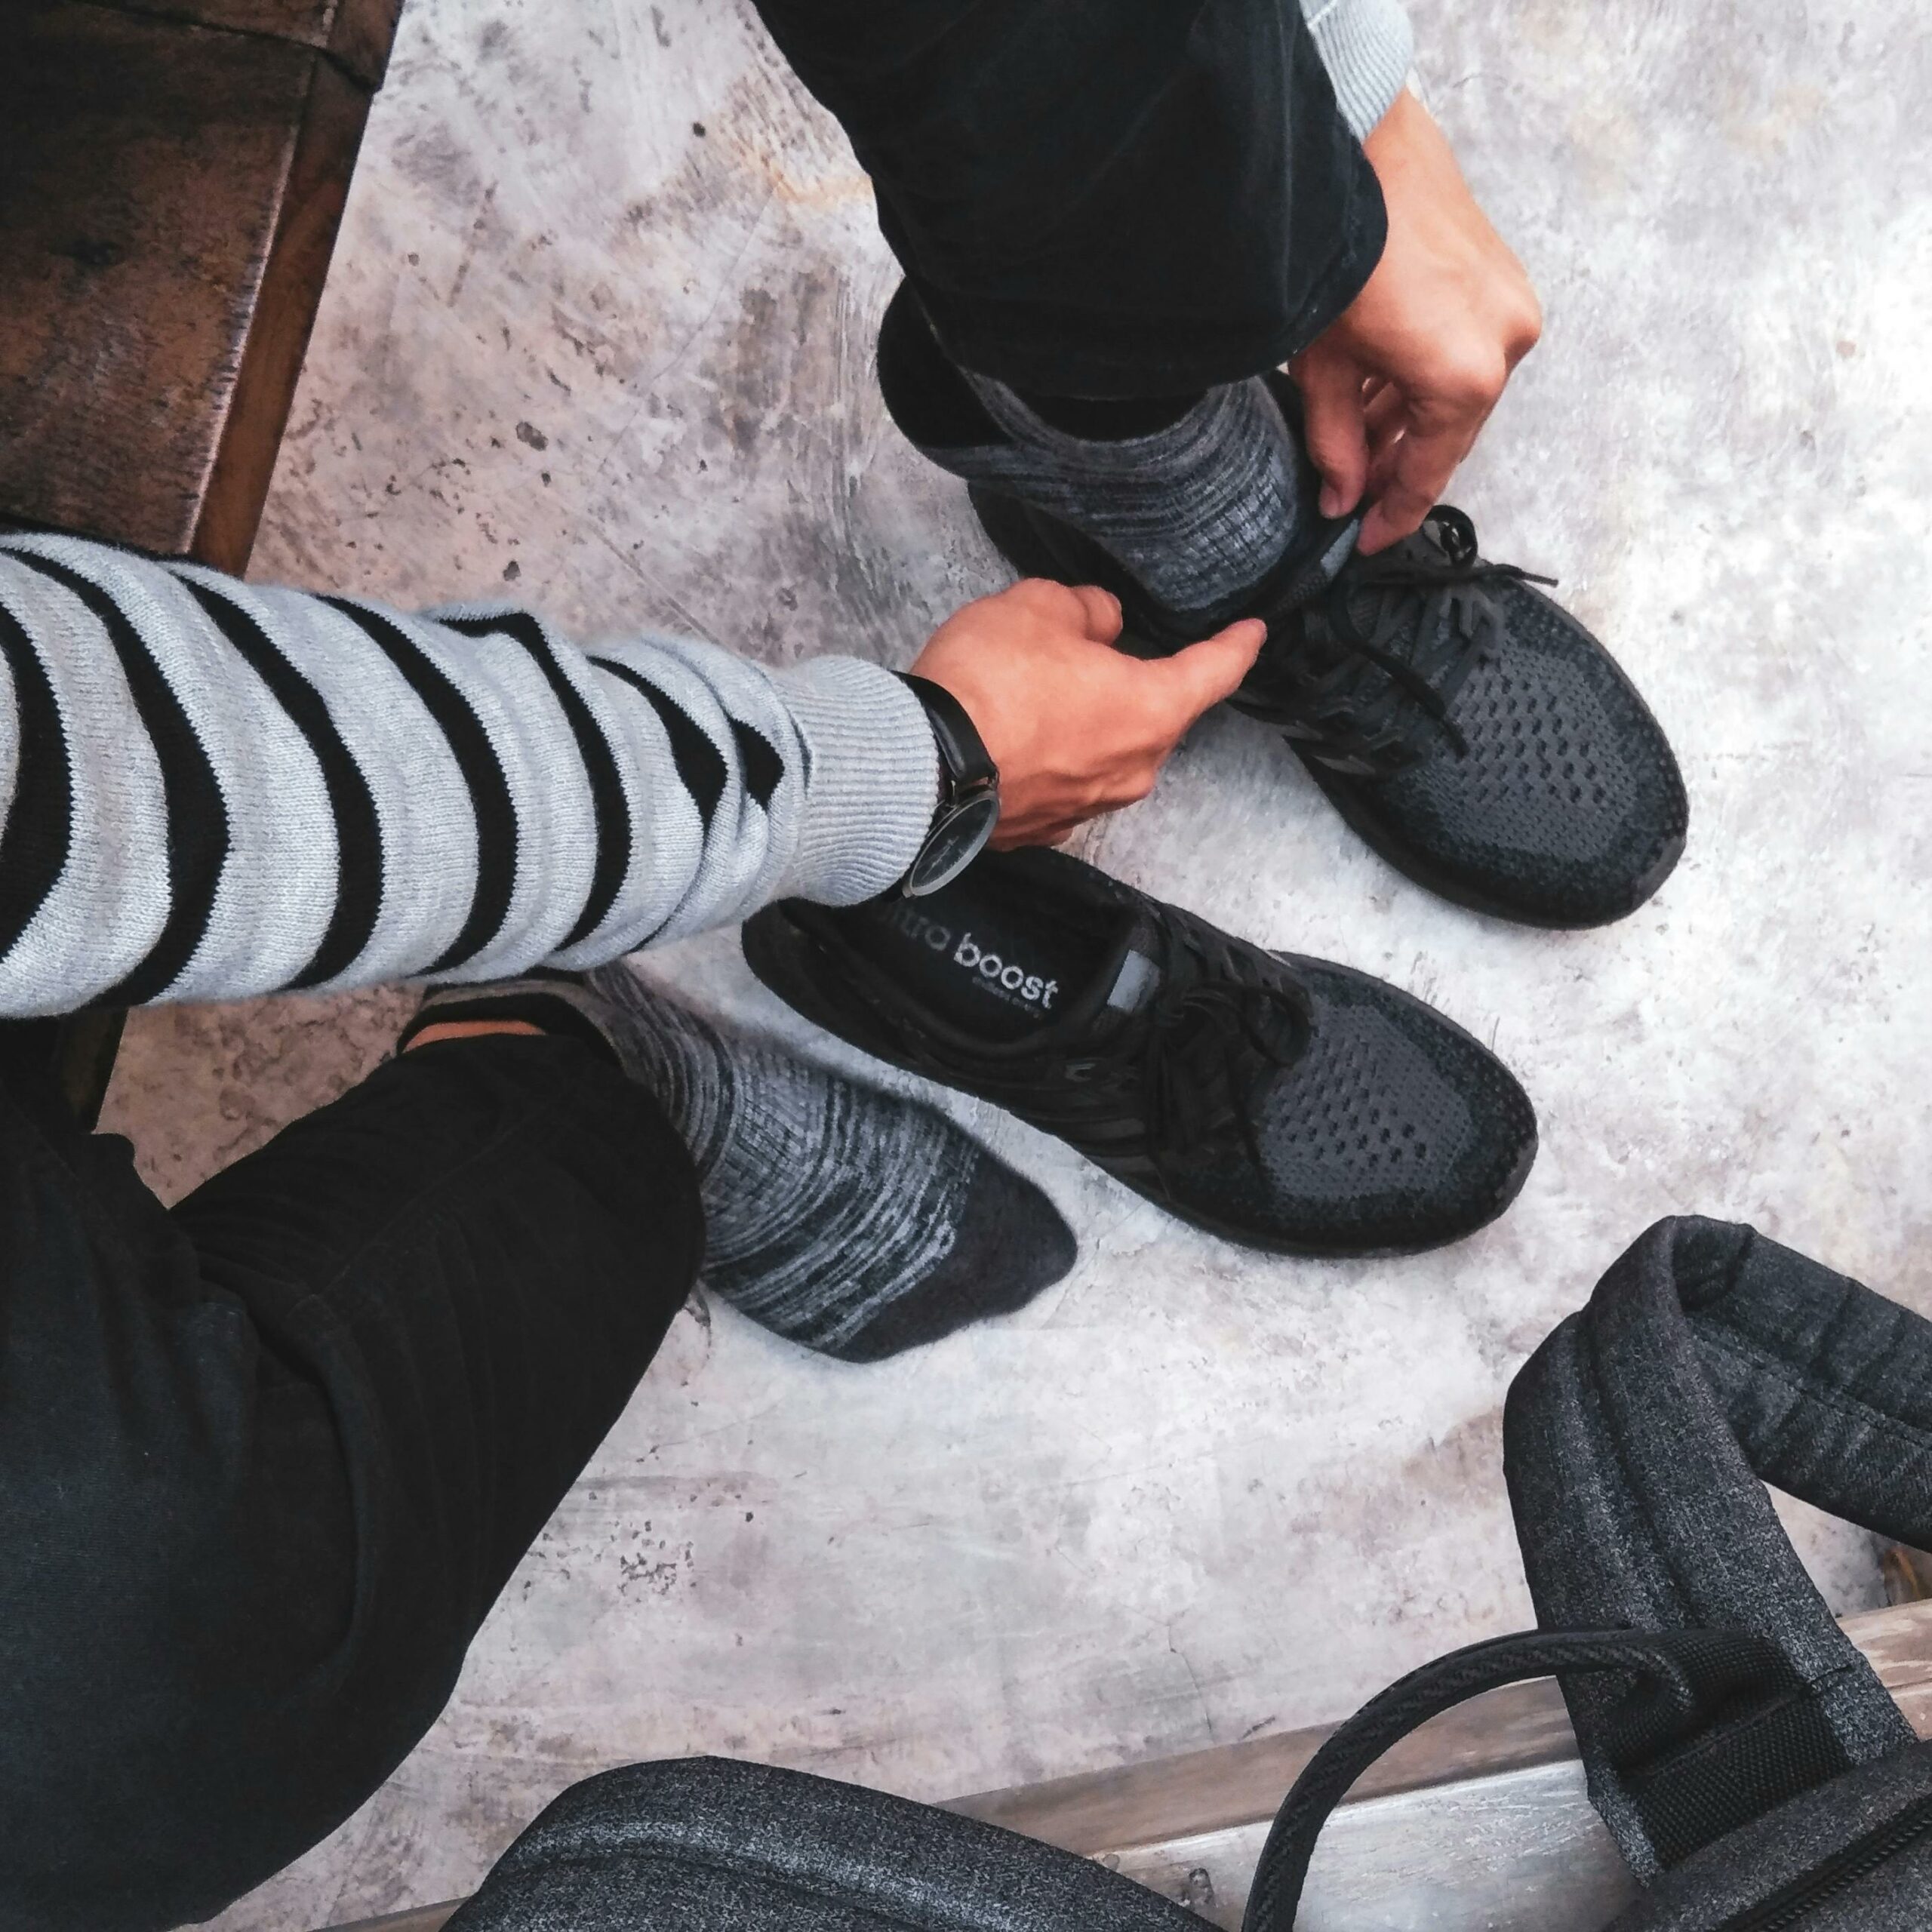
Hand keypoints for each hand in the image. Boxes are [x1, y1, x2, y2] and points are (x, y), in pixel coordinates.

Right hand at [909, 580, 1263, 846]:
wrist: (923, 766)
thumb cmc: (990, 682)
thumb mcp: (1039, 607)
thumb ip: (1087, 609)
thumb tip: (1102, 623)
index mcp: (1152, 710)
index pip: (1214, 672)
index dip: (1236, 647)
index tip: (1251, 634)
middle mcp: (1133, 770)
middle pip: (1157, 717)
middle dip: (1138, 683)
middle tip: (1097, 651)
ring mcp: (1089, 807)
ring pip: (1110, 754)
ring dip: (1092, 724)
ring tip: (1044, 693)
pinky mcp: (1045, 830)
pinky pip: (1067, 784)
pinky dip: (1056, 759)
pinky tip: (1020, 739)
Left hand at [1291, 88, 1541, 553]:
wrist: (1360, 147)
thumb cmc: (1338, 252)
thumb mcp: (1323, 366)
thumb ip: (1335, 442)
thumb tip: (1342, 498)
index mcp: (1464, 378)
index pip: (1429, 472)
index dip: (1393, 515)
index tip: (1364, 541)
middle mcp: (1505, 345)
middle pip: (1446, 433)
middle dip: (1396, 466)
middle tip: (1353, 496)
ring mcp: (1511, 308)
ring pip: (1454, 393)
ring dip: (1405, 420)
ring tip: (1355, 441)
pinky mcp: (1503, 278)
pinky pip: (1462, 350)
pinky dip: (1421, 376)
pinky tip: (1376, 389)